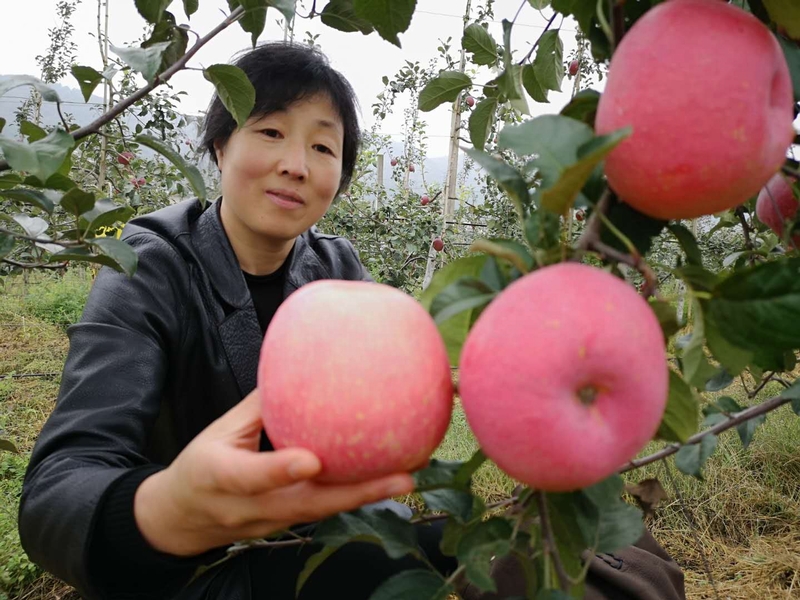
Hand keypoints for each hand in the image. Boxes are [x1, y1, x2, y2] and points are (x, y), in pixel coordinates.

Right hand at [134, 389, 414, 555]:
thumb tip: (300, 364)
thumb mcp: (219, 428)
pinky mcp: (283, 528)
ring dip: (366, 497)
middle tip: (402, 478)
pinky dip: (354, 498)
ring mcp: (267, 525)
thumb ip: (260, 404)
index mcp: (219, 476)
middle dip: (356, 494)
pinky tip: (387, 480)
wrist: (179, 517)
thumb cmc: (201, 464)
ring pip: (321, 513)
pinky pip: (322, 513)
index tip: (313, 461)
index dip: (281, 470)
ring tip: (407, 476)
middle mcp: (246, 508)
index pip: (251, 477)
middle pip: (305, 506)